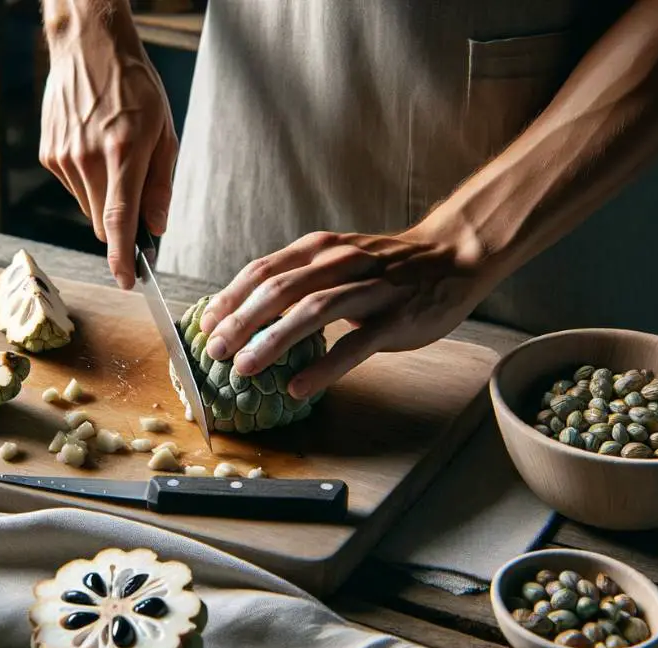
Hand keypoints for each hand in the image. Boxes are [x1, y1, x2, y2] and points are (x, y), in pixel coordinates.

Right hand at [39, 9, 177, 288]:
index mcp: (122, 152)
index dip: (122, 258)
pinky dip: (87, 181)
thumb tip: (157, 226)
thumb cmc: (134, 84)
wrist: (88, 46)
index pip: (120, 219)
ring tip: (113, 156)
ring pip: (88, 207)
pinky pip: (73, 188)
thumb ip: (160, 183)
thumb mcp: (163, 130)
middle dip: (120, 225)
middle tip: (135, 195)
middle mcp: (88, 158)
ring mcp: (63, 157)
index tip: (126, 281)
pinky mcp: (49, 154)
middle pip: (103, 223)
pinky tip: (93, 148)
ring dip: (103, 198)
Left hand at [196, 227, 498, 399]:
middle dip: (240, 321)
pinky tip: (298, 387)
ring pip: (312, 312)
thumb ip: (299, 280)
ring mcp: (369, 291)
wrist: (453, 257)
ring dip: (272, 341)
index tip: (204, 324)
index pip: (264, 270)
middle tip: (214, 350)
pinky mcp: (395, 319)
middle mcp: (341, 264)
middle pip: (279, 290)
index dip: (230, 297)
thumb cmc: (387, 267)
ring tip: (244, 368)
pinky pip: (354, 345)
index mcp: (320, 250)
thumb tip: (248, 311)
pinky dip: (323, 367)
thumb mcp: (337, 261)